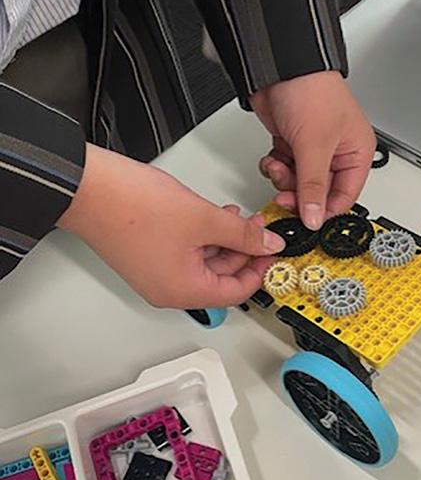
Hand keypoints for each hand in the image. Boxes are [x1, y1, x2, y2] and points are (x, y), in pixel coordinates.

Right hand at [58, 144, 284, 307]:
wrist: (88, 187)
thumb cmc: (131, 207)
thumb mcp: (203, 219)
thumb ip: (242, 234)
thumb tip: (267, 244)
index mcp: (183, 291)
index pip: (236, 292)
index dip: (260, 270)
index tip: (273, 250)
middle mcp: (168, 290)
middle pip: (221, 279)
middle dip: (243, 251)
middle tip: (258, 228)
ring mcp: (156, 274)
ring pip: (204, 264)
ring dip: (224, 241)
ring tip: (235, 216)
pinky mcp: (147, 256)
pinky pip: (186, 254)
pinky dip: (203, 237)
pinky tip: (212, 216)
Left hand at [250, 71, 375, 229]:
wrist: (278, 66)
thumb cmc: (310, 90)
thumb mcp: (314, 146)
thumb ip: (313, 187)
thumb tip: (315, 219)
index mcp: (356, 153)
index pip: (345, 197)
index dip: (325, 211)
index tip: (306, 219)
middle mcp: (337, 153)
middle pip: (318, 193)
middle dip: (298, 193)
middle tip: (285, 193)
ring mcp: (313, 148)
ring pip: (298, 183)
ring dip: (284, 179)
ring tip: (278, 165)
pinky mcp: (292, 142)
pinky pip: (285, 169)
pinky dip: (275, 167)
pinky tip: (273, 156)